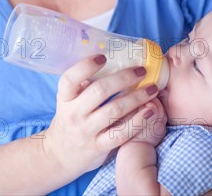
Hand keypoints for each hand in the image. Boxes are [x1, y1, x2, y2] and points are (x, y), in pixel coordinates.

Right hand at [42, 55, 159, 175]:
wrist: (59, 155)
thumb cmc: (69, 120)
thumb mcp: (68, 101)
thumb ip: (82, 85)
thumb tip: (109, 62)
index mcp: (65, 98)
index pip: (70, 79)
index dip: (85, 66)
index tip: (103, 57)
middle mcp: (73, 113)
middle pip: (99, 91)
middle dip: (123, 78)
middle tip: (141, 70)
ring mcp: (86, 131)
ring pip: (115, 111)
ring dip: (137, 97)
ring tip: (152, 89)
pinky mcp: (99, 147)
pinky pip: (122, 133)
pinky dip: (138, 121)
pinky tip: (149, 111)